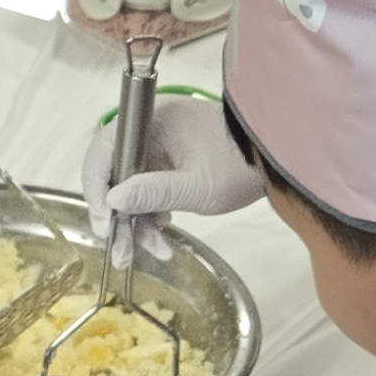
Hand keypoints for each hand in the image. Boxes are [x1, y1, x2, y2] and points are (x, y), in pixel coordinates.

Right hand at [82, 95, 259, 251]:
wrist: (279, 160)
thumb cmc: (240, 165)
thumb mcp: (196, 186)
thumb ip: (153, 192)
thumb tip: (112, 199)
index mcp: (151, 122)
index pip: (105, 152)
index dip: (97, 188)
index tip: (104, 223)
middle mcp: (149, 132)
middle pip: (115, 175)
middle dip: (119, 217)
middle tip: (120, 253)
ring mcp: (160, 149)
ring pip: (131, 189)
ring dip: (137, 224)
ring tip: (152, 253)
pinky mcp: (170, 166)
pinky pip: (149, 191)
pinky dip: (152, 216)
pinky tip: (163, 238)